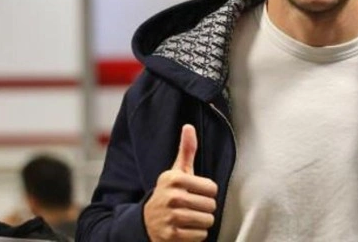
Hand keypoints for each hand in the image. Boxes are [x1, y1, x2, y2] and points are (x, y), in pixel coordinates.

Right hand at [144, 124, 217, 241]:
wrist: (145, 222)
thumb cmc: (168, 194)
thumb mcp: (175, 172)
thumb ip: (186, 150)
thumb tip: (189, 127)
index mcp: (174, 179)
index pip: (212, 188)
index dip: (207, 192)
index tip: (195, 193)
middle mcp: (171, 196)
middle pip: (211, 206)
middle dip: (205, 209)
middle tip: (192, 207)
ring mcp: (171, 217)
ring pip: (207, 221)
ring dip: (201, 222)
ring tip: (189, 218)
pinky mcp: (171, 235)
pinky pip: (200, 236)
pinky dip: (196, 235)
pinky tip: (185, 229)